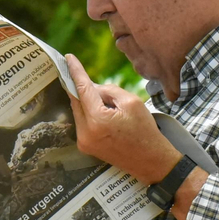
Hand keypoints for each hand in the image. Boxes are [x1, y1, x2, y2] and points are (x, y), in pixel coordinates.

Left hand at [65, 54, 180, 183]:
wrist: (150, 161)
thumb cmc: (145, 130)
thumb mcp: (130, 102)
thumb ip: (108, 90)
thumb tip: (91, 87)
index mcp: (97, 120)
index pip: (82, 89)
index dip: (75, 72)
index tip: (68, 58)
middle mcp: (85, 132)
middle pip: (76, 101)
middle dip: (82, 87)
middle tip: (89, 77)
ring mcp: (83, 142)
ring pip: (78, 111)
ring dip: (86, 102)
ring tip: (108, 104)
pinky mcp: (85, 147)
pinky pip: (82, 122)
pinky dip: (88, 113)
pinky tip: (103, 113)